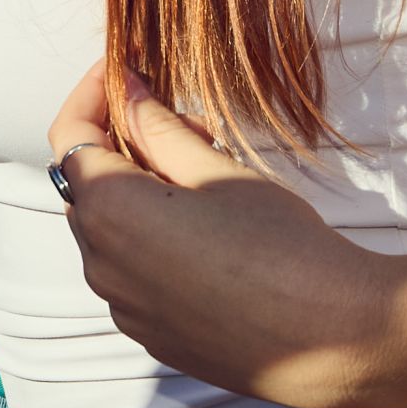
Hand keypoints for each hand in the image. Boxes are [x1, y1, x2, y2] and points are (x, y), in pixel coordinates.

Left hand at [46, 61, 400, 407]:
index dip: (92, 94)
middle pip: (88, 185)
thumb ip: (157, 125)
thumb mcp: (216, 169)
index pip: (70, 135)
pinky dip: (151, 241)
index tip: (124, 70)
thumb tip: (126, 87)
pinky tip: (206, 232)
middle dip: (125, 144)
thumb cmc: (280, 244)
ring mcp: (123, 308)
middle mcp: (100, 266)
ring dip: (139, 194)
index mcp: (108, 213)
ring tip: (206, 179)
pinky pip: (132, 273)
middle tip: (190, 127)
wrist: (336, 338)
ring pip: (109, 231)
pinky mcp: (152, 336)